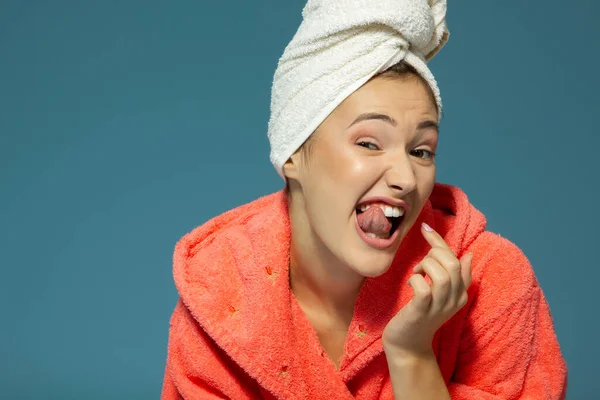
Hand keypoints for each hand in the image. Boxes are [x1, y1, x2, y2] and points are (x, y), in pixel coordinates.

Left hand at [382, 222, 472, 357]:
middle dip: (433, 254)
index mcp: (461, 293)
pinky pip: (424, 288)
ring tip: (417, 273)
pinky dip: (416, 279)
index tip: (425, 228)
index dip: (441, 242)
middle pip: (453, 264)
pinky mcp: (422, 312)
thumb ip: (453, 275)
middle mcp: (454, 300)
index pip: (459, 260)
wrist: (408, 345)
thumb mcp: (440, 294)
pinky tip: (411, 282)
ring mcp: (439, 307)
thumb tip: (469, 255)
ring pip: (442, 275)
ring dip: (426, 266)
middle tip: (421, 263)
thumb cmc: (421, 314)